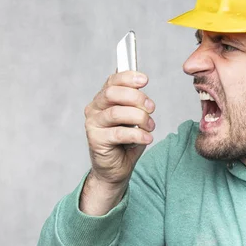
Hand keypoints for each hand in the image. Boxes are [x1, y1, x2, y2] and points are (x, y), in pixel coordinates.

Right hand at [84, 71, 155, 187]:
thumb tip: (142, 89)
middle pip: (113, 93)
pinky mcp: (96, 140)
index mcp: (103, 99)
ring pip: (117, 112)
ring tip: (150, 126)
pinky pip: (119, 133)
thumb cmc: (126, 141)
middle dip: (137, 98)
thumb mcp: (134, 118)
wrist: (116, 168)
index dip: (128, 77)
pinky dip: (137, 134)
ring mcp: (93, 124)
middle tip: (151, 107)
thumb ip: (136, 103)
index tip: (144, 80)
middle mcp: (94, 108)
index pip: (112, 81)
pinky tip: (147, 138)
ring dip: (139, 117)